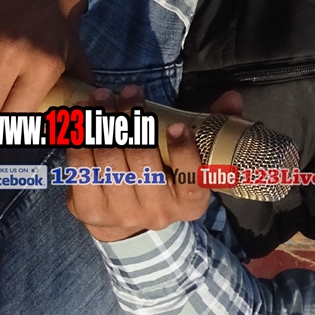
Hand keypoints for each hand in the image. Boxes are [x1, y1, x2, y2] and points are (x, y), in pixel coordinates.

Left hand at [66, 85, 210, 241]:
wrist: (130, 222)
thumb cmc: (169, 178)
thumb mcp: (196, 157)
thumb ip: (215, 127)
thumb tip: (233, 97)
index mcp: (191, 201)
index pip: (190, 178)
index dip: (183, 152)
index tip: (178, 126)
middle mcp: (157, 213)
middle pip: (141, 163)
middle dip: (133, 121)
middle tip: (131, 92)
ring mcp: (120, 214)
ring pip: (108, 161)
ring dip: (104, 123)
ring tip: (104, 97)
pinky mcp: (88, 210)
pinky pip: (81, 167)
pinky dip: (80, 137)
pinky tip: (84, 115)